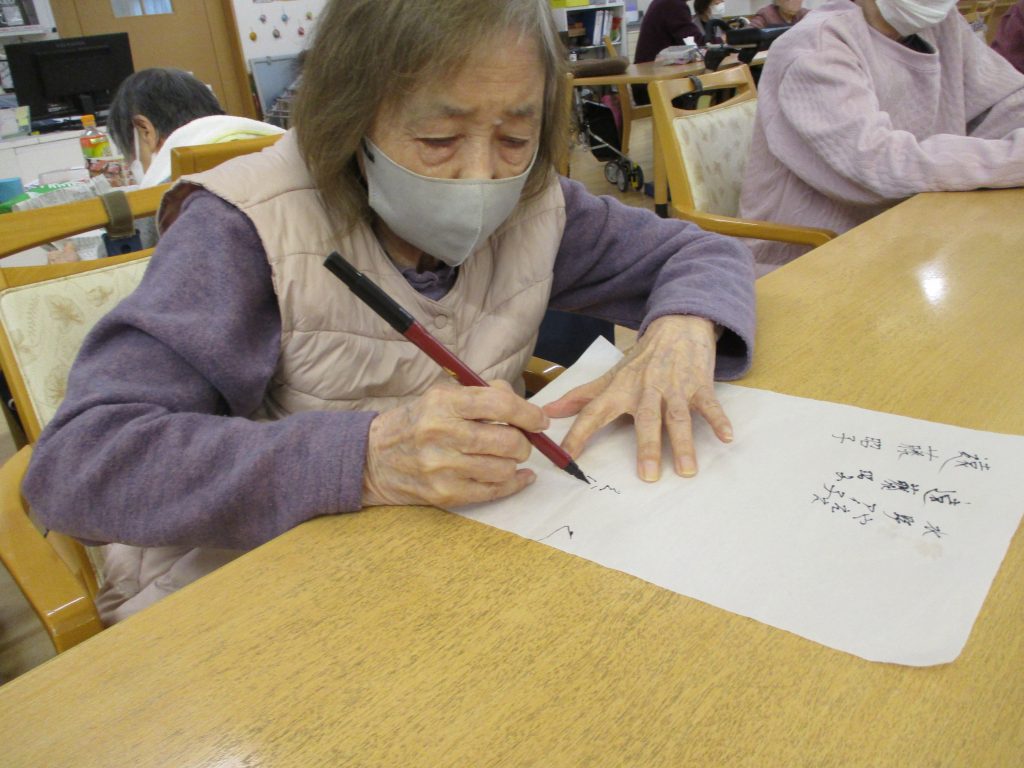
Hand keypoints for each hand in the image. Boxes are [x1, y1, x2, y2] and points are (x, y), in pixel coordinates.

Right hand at [362, 380, 547, 507]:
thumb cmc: (416, 423)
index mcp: (443, 404)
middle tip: (520, 441)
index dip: (529, 413)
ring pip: (504, 468)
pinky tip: (516, 476)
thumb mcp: (441, 396)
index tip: (540, 420)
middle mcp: (442, 434)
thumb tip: (525, 408)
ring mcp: (442, 468)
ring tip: (505, 457)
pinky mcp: (445, 494)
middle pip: (507, 440)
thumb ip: (483, 395)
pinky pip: (493, 491)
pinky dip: (512, 483)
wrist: (373, 459)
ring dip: (513, 463)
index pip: (500, 404)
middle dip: (523, 442)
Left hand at [543, 315, 730, 481]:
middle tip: (647, 476)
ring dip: (683, 443)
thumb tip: (549, 412)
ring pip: (677, 416)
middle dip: (646, 447)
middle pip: (645, 419)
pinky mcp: (699, 385)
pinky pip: (709, 405)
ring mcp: (674, 387)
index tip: (566, 457)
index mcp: (620, 390)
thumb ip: (582, 397)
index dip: (578, 434)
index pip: (594, 412)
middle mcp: (646, 389)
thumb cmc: (642, 359)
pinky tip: (726, 437)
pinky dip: (718, 420)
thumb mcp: (611, 376)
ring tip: (685, 469)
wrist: (677, 327)